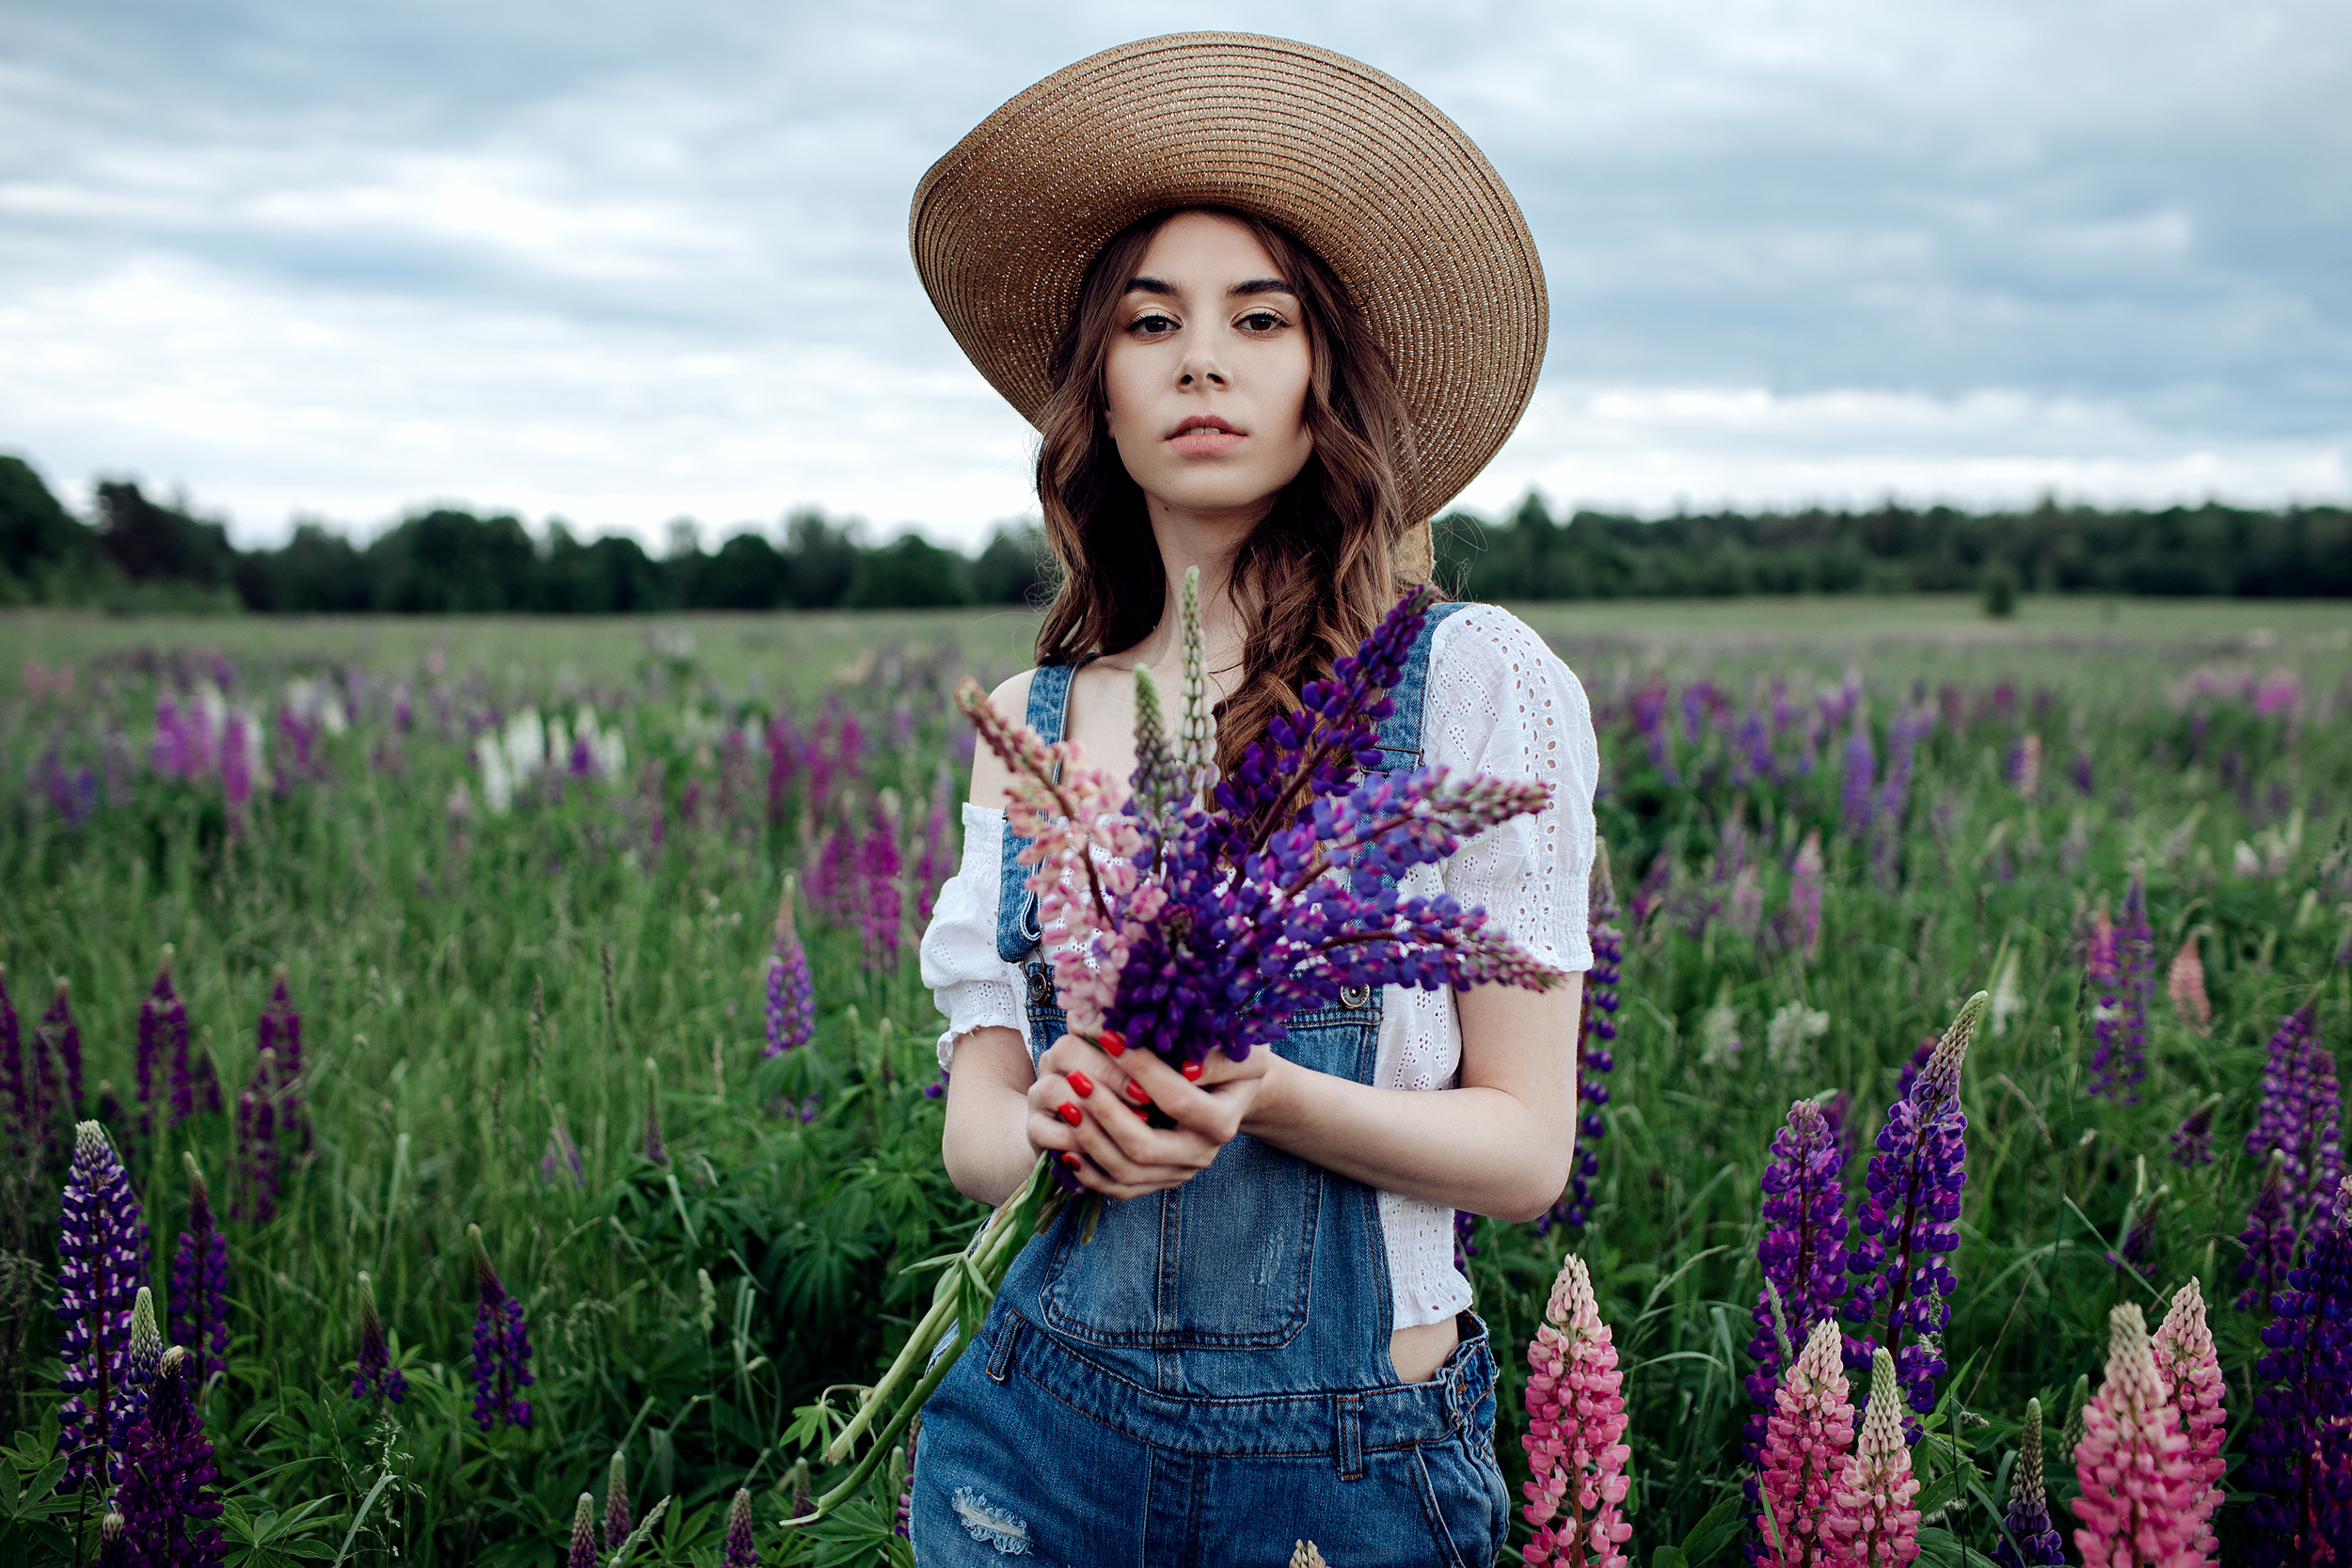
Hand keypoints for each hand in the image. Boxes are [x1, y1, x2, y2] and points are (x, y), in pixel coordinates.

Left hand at [1025, 1032, 1282, 1198]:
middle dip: (1106, 1112)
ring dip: (1090, 1139)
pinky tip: (1066, 1144)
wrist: (1231, 1094)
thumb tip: (1184, 1065)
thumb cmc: (1231, 1064)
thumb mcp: (1237, 1054)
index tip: (1107, 1038)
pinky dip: (1089, 1170)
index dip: (1141, 1070)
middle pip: (1145, 1147)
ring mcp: (1178, 1173)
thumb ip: (1216, 1058)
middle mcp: (1200, 1155)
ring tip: (1065, 1103)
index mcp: (1221, 1122)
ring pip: (1126, 1172)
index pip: (1177, 1099)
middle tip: (1076, 1078)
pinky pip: (1118, 1188)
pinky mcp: (1158, 1182)